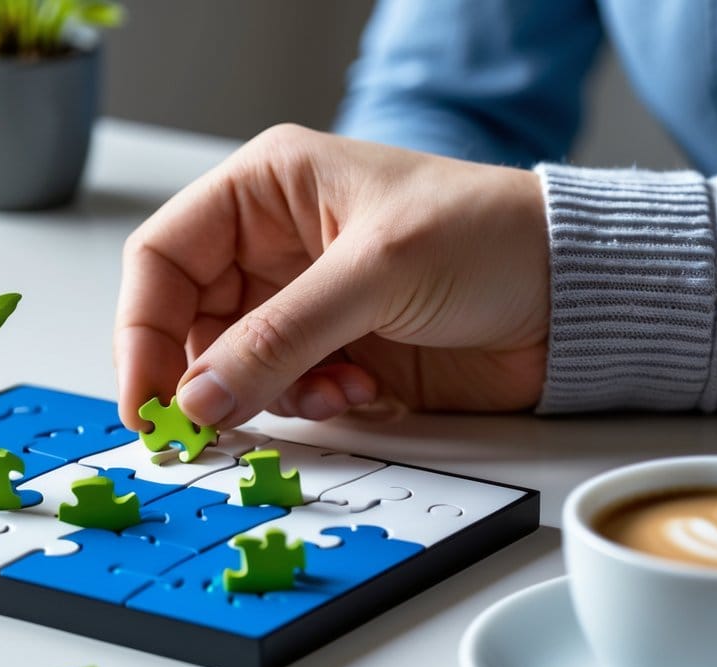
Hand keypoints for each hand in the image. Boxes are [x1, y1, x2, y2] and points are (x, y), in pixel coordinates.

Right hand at [114, 124, 549, 429]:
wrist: (574, 296)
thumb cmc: (490, 236)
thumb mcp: (375, 272)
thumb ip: (279, 336)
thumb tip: (197, 398)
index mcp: (266, 189)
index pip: (163, 257)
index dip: (141, 328)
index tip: (147, 397)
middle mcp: (272, 245)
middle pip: (187, 321)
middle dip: (199, 375)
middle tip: (207, 427)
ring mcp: (301, 303)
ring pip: (231, 367)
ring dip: (266, 393)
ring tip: (331, 389)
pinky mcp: (332, 351)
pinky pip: (281, 393)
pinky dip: (307, 405)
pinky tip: (358, 391)